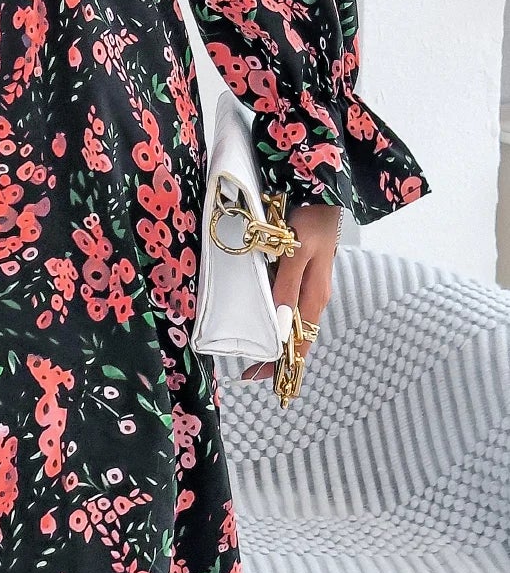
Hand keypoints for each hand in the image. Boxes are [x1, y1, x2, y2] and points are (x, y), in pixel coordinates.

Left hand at [241, 201, 342, 382]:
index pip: (300, 342)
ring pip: (293, 323)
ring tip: (254, 354)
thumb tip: (280, 325)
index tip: (260, 379)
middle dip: (275, 357)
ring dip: (275, 340)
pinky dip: (277, 320)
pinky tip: (265, 322)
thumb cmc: (310, 220)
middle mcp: (315, 296)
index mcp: (315, 296)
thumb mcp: (296, 252)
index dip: (281, 363)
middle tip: (249, 372)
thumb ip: (287, 286)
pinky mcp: (303, 275)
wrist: (323, 193)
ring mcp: (310, 286)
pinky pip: (290, 306)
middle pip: (296, 337)